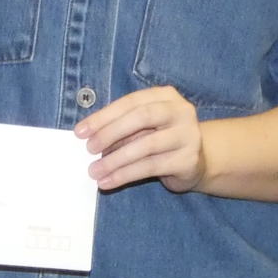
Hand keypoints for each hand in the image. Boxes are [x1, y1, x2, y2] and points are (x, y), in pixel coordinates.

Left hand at [77, 87, 204, 192]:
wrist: (197, 160)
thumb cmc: (162, 138)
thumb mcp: (144, 127)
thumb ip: (122, 127)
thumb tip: (90, 137)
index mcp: (166, 96)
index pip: (131, 102)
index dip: (103, 116)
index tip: (80, 131)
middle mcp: (180, 111)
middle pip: (141, 118)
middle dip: (110, 133)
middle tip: (89, 149)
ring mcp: (187, 135)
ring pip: (145, 145)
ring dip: (115, 160)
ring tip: (94, 171)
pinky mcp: (188, 160)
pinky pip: (150, 167)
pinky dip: (125, 175)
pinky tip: (108, 182)